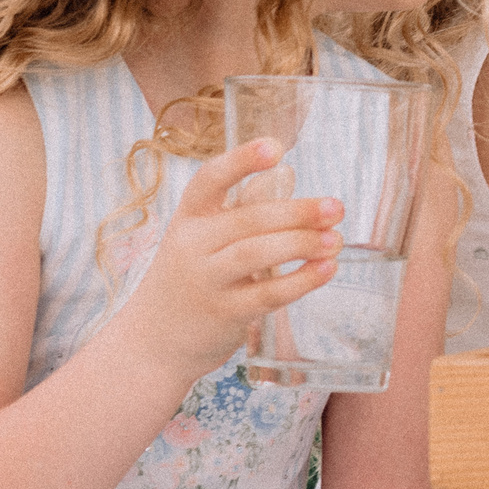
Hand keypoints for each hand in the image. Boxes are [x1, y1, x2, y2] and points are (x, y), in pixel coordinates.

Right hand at [109, 137, 341, 382]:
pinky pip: (268, 294)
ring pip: (258, 253)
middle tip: (336, 208)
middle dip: (297, 212)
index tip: (275, 146)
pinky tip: (326, 269)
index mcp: (188, 218)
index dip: (242, 160)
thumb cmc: (189, 280)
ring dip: (303, 244)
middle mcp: (193, 245)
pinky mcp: (224, 314)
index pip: (210, 179)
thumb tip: (289, 181)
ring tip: (336, 240)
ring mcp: (207, 281)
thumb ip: (239, 213)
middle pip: (248, 219)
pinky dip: (301, 280)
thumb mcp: (201, 240)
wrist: (153, 342)